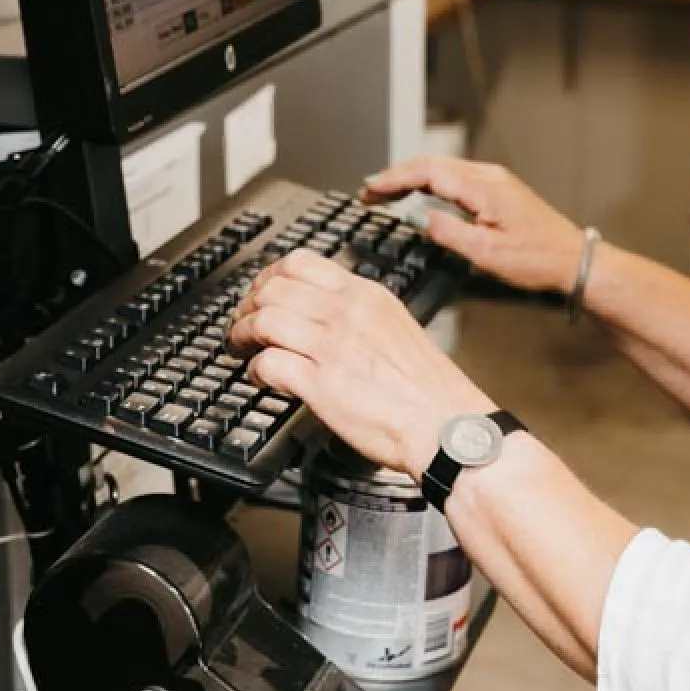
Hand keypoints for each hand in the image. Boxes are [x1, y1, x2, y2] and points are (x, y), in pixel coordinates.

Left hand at [229, 249, 490, 477]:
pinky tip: (260, 379)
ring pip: (263, 319)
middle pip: (272, 287)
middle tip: (242, 325)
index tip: (260, 294)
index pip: (300, 263)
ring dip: (242, 335)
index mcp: (366, 296)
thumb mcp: (396, 329)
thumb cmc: (430, 391)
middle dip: (246, 306)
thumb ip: (360, 317)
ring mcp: (332, 346)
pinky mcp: (321, 383)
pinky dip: (254, 369)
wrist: (447, 427)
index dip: (268, 277)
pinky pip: (268, 362)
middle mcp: (347, 313)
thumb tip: (324, 319)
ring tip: (242, 350)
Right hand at [361, 155, 584, 294]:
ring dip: (411, 179)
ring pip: (443, 170)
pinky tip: (420, 195)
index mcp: (484, 187)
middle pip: (432, 165)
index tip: (370, 189)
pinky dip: (430, 183)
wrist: (573, 261)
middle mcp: (489, 177)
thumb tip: (418, 218)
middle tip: (369, 193)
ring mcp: (495, 181)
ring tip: (385, 194)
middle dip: (396, 177)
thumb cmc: (538, 259)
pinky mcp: (499, 191)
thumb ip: (448, 233)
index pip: (428, 172)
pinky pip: (456, 178)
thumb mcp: (486, 253)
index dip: (394, 179)